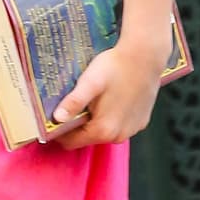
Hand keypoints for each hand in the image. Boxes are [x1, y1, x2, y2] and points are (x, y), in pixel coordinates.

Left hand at [52, 35, 169, 149]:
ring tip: (92, 98)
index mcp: (103, 130)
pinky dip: (112, 117)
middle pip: (88, 138)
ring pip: (104, 132)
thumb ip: (74, 102)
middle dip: (78, 124)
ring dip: (95, 120)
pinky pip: (119, 125)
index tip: (54, 117)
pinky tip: (110, 98)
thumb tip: (57, 118)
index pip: (72, 142)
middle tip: (73, 102)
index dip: (60, 132)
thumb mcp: (89, 82)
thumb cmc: (115, 67)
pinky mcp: (141, 122)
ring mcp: (131, 130)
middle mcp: (118, 136)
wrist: (146, 57)